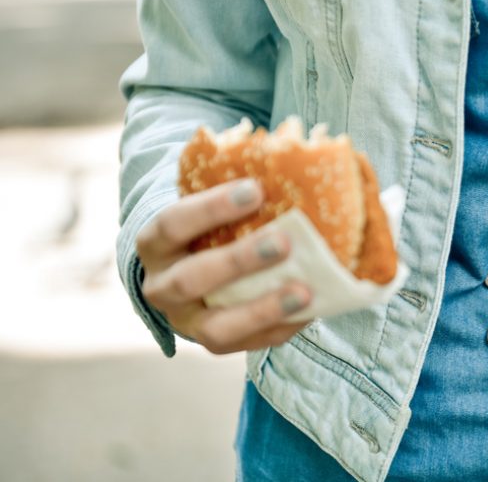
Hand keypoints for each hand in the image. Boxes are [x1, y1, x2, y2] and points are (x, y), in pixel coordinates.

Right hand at [136, 178, 312, 353]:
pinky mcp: (213, 344)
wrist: (186, 278)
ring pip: (216, 327)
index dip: (212, 208)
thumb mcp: (208, 211)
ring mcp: (185, 321)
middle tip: (283, 242)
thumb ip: (239, 197)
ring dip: (262, 309)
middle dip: (238, 261)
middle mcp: (161, 286)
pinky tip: (312, 310)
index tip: (256, 189)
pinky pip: (248, 345)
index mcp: (155, 244)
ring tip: (305, 292)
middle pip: (191, 279)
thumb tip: (295, 164)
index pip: (173, 224)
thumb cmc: (209, 231)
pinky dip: (281, 328)